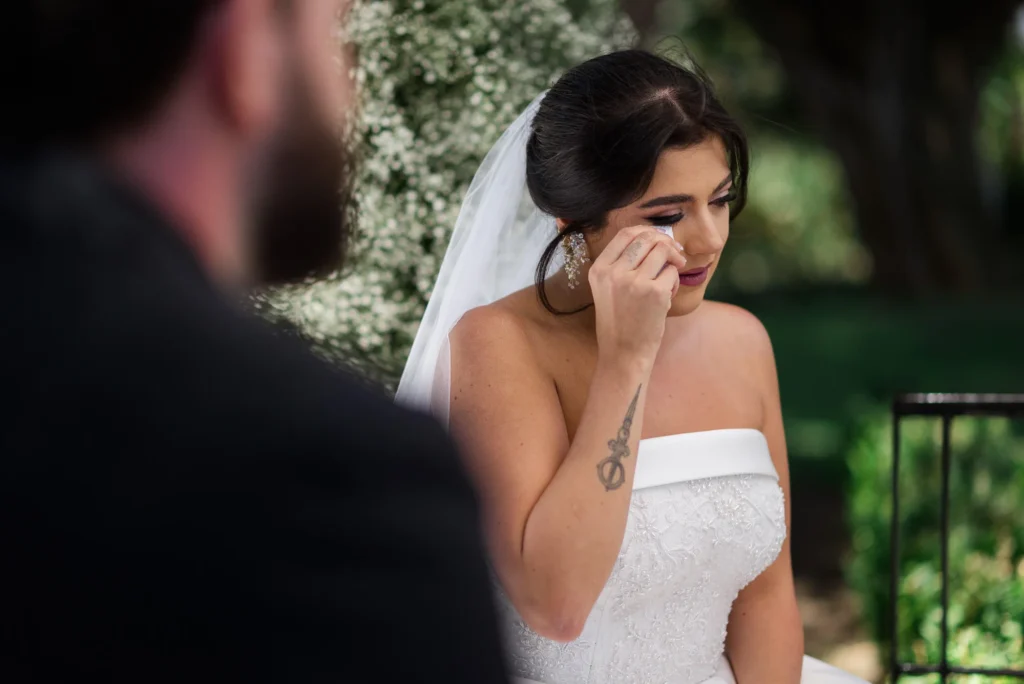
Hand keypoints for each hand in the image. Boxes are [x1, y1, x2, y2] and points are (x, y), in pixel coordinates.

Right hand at [588, 226, 687, 366]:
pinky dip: (674, 283)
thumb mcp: (608, 288)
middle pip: (646, 238)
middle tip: (675, 256)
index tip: (659, 240)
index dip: (647, 232)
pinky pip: (672, 273)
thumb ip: (624, 263)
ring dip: (672, 263)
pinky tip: (665, 299)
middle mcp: (613, 272)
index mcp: (599, 269)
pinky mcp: (654, 292)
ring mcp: (634, 281)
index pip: (626, 234)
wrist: (623, 354)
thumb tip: (656, 238)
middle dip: (666, 243)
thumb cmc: (620, 322)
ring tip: (667, 283)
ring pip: (663, 252)